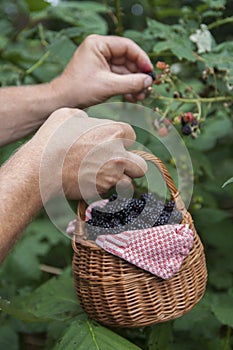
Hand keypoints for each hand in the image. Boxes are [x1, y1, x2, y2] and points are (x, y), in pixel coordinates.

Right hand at [32, 108, 146, 200]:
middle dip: (131, 166)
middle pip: (140, 165)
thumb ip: (86, 117)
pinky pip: (109, 193)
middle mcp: (119, 155)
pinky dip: (103, 190)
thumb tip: (87, 121)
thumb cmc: (53, 138)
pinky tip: (89, 183)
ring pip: (128, 184)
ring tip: (104, 178)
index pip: (131, 136)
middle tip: (116, 165)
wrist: (41, 167)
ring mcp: (112, 175)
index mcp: (115, 132)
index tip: (110, 143)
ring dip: (119, 181)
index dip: (121, 140)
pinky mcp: (102, 191)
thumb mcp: (68, 115)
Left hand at [51, 34, 152, 107]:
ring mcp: (100, 63)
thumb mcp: (108, 86)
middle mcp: (100, 50)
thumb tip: (149, 81)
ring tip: (141, 96)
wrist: (62, 102)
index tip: (150, 72)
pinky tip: (133, 98)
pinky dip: (126, 87)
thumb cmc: (79, 90)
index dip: (141, 59)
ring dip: (134, 84)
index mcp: (98, 44)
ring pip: (124, 71)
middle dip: (138, 75)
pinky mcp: (101, 75)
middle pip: (127, 60)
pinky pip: (118, 78)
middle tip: (147, 87)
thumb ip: (131, 83)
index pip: (127, 46)